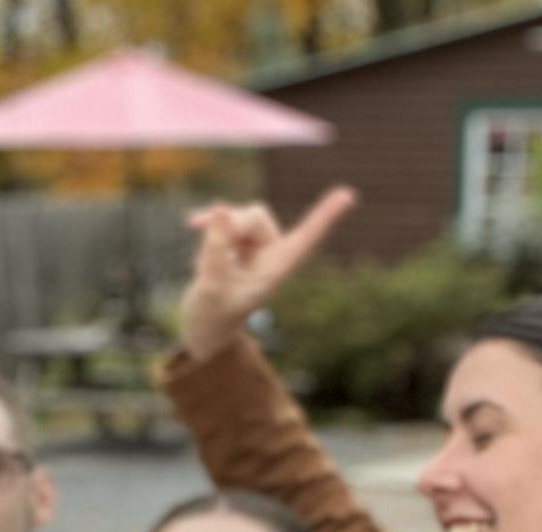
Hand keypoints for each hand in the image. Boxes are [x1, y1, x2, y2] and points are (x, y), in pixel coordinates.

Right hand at [179, 185, 356, 360]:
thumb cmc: (212, 315)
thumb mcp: (211, 284)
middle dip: (230, 223)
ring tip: (195, 238)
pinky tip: (192, 227)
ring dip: (217, 224)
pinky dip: (210, 224)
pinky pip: (226, 220)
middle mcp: (270, 255)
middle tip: (199, 229)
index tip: (349, 195)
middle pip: (257, 216)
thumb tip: (221, 206)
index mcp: (275, 270)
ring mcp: (255, 248)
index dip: (324, 216)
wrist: (204, 327)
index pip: (304, 238)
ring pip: (240, 215)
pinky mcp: (238, 243)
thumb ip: (215, 248)